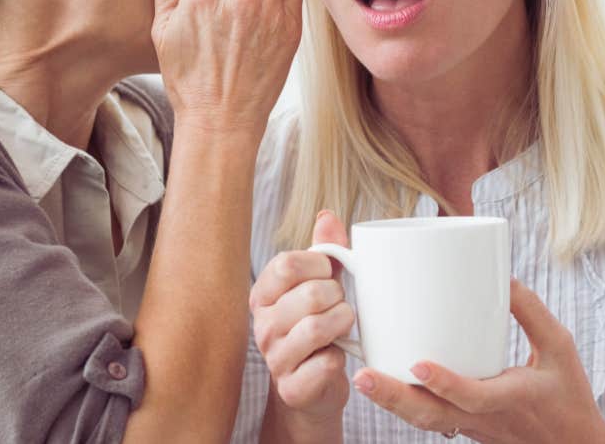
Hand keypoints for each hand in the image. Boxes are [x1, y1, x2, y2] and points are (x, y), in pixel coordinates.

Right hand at [251, 211, 354, 431]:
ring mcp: (274, 359)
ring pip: (317, 327)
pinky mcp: (293, 388)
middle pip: (310, 294)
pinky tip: (336, 357)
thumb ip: (324, 251)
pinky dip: (341, 358)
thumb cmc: (319, 328)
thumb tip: (327, 216)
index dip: (320, 264)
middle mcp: (262, 326)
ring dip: (342, 323)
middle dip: (338, 296)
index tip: (330, 274)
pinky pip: (327, 363)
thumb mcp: (320, 286)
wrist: (314, 389)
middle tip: (341, 304)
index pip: (287, 263)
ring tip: (343, 326)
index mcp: (263, 295)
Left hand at [351, 279, 604, 443]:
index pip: (475, 397)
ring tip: (363, 378)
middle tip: (363, 377)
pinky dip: (405, 404)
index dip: (446, 383)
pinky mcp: (465, 426)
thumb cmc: (569, 395)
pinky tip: (383, 382)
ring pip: (426, 422)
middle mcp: (486, 418)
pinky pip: (431, 418)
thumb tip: (501, 276)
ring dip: (392, 403)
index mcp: (513, 398)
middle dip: (395, 399)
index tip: (418, 363)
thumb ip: (532, 312)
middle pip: (433, 418)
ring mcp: (471, 426)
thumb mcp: (560, 347)